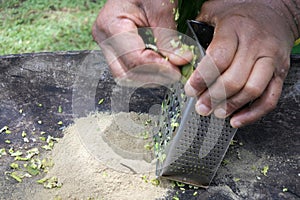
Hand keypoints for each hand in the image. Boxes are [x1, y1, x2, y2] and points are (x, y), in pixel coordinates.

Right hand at [92, 0, 191, 86]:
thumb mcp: (161, 7)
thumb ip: (169, 37)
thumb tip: (181, 62)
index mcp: (111, 26)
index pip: (133, 60)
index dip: (157, 69)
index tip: (177, 71)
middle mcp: (105, 40)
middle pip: (126, 74)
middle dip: (153, 78)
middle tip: (175, 73)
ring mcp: (109, 46)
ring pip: (127, 76)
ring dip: (151, 78)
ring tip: (170, 69)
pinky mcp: (117, 50)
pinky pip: (130, 69)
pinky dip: (147, 72)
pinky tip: (161, 66)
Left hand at [184, 0, 298, 127]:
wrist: (277, 11)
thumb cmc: (241, 13)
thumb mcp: (215, 11)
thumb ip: (197, 29)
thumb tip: (180, 53)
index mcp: (235, 29)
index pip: (218, 58)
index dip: (202, 79)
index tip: (190, 90)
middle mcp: (255, 45)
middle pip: (234, 79)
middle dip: (214, 97)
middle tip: (201, 107)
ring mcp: (270, 59)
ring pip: (252, 90)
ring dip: (231, 106)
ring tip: (216, 112)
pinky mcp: (281, 72)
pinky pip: (270, 98)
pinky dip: (253, 113)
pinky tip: (237, 120)